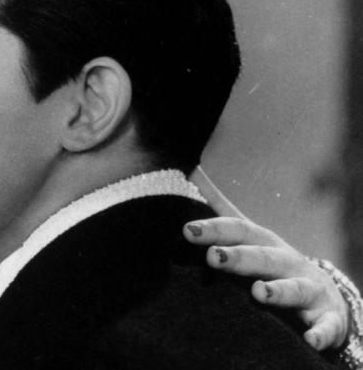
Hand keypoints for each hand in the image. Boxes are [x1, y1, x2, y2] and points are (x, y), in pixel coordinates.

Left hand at [184, 216, 347, 350]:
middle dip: (239, 257)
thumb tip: (191, 172)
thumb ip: (221, 212)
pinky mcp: (327, 318)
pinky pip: (326, 327)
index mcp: (264, 243)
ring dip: (278, 291)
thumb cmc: (273, 265)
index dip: (214, 229)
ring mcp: (309, 289)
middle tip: (213, 257)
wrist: (322, 298)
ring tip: (258, 293)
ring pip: (295, 288)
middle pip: (263, 257)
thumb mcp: (249, 238)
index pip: (238, 230)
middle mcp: (287, 262)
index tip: (187, 230)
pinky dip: (320, 333)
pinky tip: (310, 340)